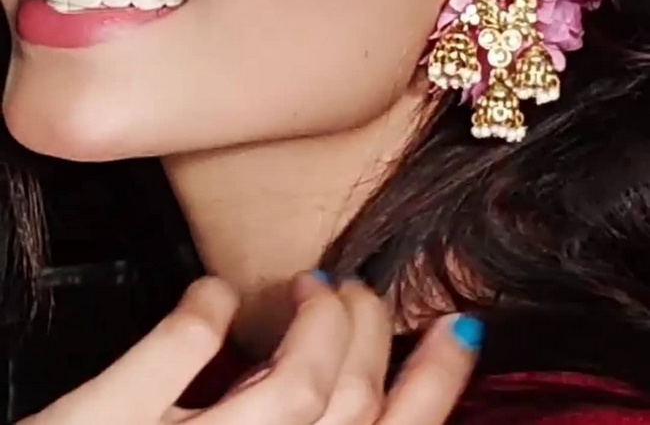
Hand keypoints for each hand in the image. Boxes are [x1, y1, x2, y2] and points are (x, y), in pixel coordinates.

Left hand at [19, 274, 481, 424]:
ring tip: (311, 283)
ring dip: (315, 322)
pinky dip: (204, 311)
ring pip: (294, 387)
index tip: (456, 331)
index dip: (436, 387)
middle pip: (350, 404)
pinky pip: (178, 351)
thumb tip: (341, 386)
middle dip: (371, 335)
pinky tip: (214, 294)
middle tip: (359, 293)